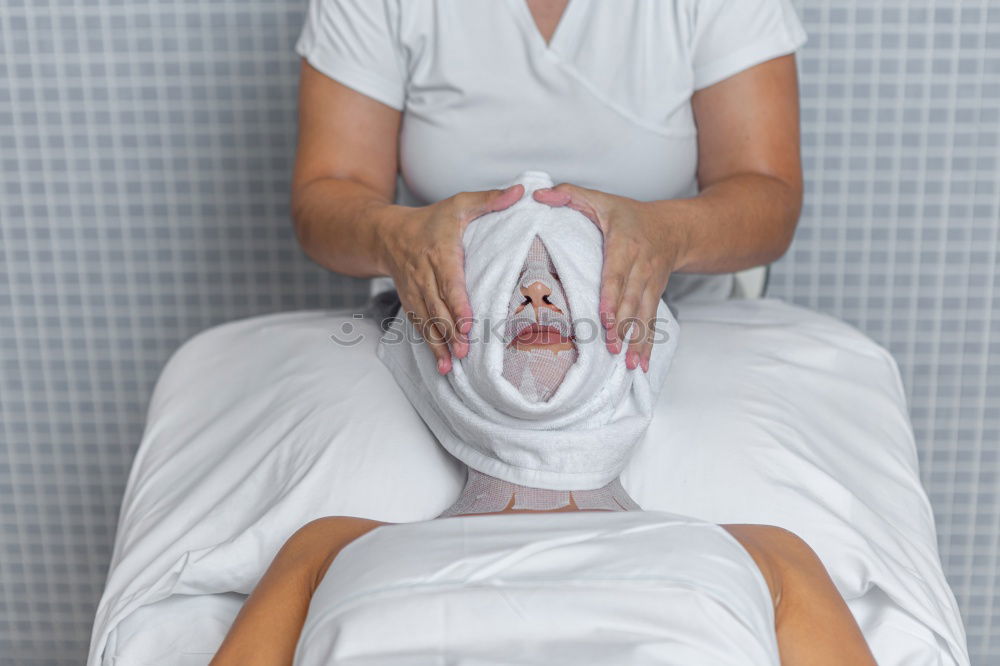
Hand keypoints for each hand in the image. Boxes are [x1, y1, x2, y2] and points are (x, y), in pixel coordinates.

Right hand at [380, 184, 524, 374]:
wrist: (387, 235)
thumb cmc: (432, 220)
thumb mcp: (460, 204)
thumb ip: (490, 199)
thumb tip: (522, 192)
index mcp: (440, 252)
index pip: (449, 282)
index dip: (458, 304)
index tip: (470, 323)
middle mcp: (424, 275)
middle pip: (438, 307)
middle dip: (451, 331)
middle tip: (467, 351)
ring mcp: (415, 292)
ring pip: (428, 321)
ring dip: (440, 344)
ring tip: (453, 365)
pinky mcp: (411, 303)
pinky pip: (420, 327)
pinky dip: (430, 347)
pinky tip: (443, 365)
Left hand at [533, 183, 687, 372]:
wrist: (674, 229)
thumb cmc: (629, 215)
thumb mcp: (600, 199)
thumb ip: (569, 195)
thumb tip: (538, 195)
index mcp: (625, 244)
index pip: (617, 272)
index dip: (611, 295)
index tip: (604, 316)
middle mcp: (642, 266)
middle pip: (631, 299)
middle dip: (621, 325)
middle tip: (609, 346)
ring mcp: (651, 285)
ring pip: (643, 315)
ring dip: (635, 340)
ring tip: (626, 363)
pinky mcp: (655, 297)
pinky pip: (652, 323)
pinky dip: (647, 345)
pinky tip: (639, 365)